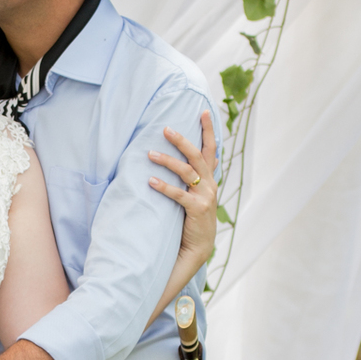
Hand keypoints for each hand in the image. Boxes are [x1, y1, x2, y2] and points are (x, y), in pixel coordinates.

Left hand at [148, 110, 218, 274]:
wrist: (198, 246)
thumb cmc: (191, 218)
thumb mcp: (194, 194)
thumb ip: (189, 178)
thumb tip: (172, 159)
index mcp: (209, 178)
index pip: (211, 149)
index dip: (208, 131)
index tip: (204, 112)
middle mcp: (210, 184)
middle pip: (197, 156)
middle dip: (182, 141)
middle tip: (166, 130)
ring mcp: (205, 196)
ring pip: (187, 172)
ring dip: (167, 161)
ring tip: (149, 154)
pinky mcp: (197, 209)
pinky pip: (179, 195)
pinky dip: (164, 187)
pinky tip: (150, 181)